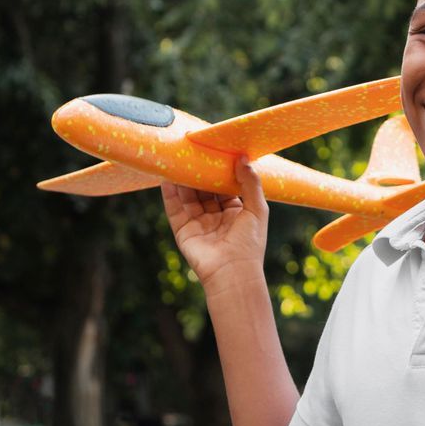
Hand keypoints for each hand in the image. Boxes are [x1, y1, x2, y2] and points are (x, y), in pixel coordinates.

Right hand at [161, 155, 268, 287]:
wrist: (232, 273)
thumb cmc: (249, 243)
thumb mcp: (257, 209)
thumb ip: (251, 183)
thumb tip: (243, 158)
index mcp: (236, 213)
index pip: (225, 187)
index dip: (219, 171)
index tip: (215, 152)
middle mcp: (216, 218)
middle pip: (204, 191)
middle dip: (199, 174)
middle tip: (193, 152)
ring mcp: (198, 224)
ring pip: (188, 198)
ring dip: (183, 180)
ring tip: (178, 160)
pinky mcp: (183, 231)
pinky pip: (175, 210)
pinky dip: (170, 194)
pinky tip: (167, 178)